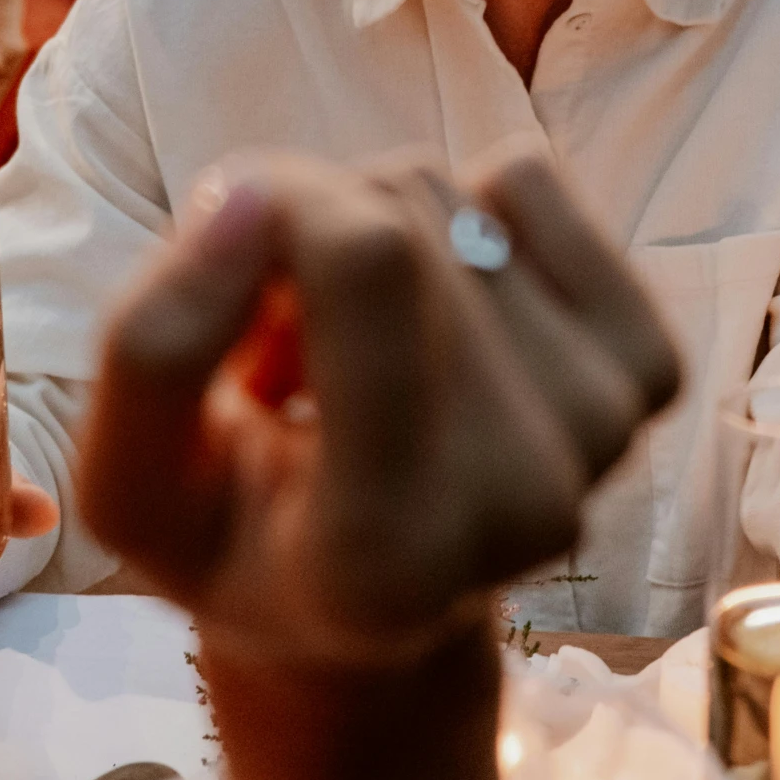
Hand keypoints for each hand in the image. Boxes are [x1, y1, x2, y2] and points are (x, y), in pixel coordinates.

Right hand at [76, 146, 680, 670]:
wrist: (371, 597)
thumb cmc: (235, 529)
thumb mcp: (133, 479)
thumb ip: (154, 343)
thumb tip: (250, 192)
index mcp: (389, 560)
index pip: (369, 261)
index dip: (278, 205)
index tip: (221, 245)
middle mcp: (526, 507)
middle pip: (401, 217)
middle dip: (310, 224)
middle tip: (279, 329)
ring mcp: (602, 436)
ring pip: (455, 196)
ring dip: (376, 231)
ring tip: (348, 343)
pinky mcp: (646, 370)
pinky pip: (529, 182)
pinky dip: (466, 209)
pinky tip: (433, 309)